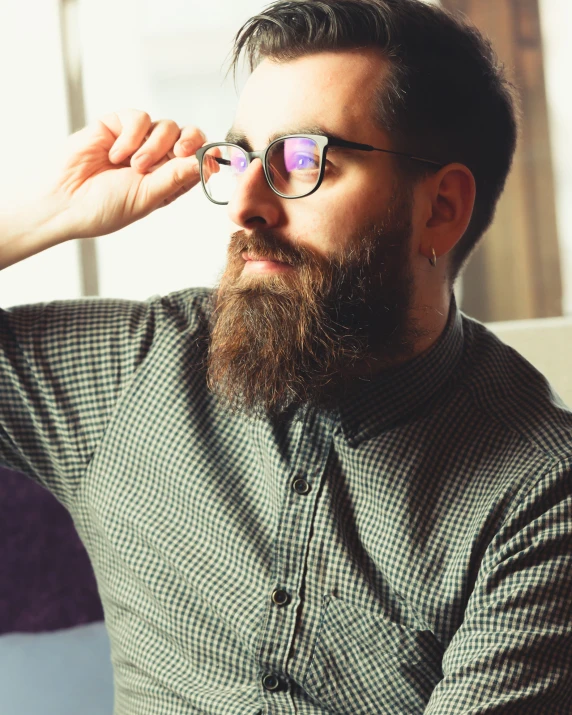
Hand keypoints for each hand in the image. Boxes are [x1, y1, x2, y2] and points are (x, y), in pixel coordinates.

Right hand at [48, 109, 205, 238]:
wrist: (64, 200)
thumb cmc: (104, 209)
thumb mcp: (147, 198)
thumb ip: (175, 178)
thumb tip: (205, 163)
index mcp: (169, 181)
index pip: (199, 162)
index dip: (207, 157)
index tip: (210, 160)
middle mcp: (158, 161)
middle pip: (189, 138)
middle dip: (190, 142)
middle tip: (179, 152)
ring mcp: (138, 142)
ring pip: (167, 127)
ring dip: (154, 146)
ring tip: (133, 166)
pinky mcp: (118, 125)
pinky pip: (139, 118)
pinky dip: (131, 135)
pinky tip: (116, 154)